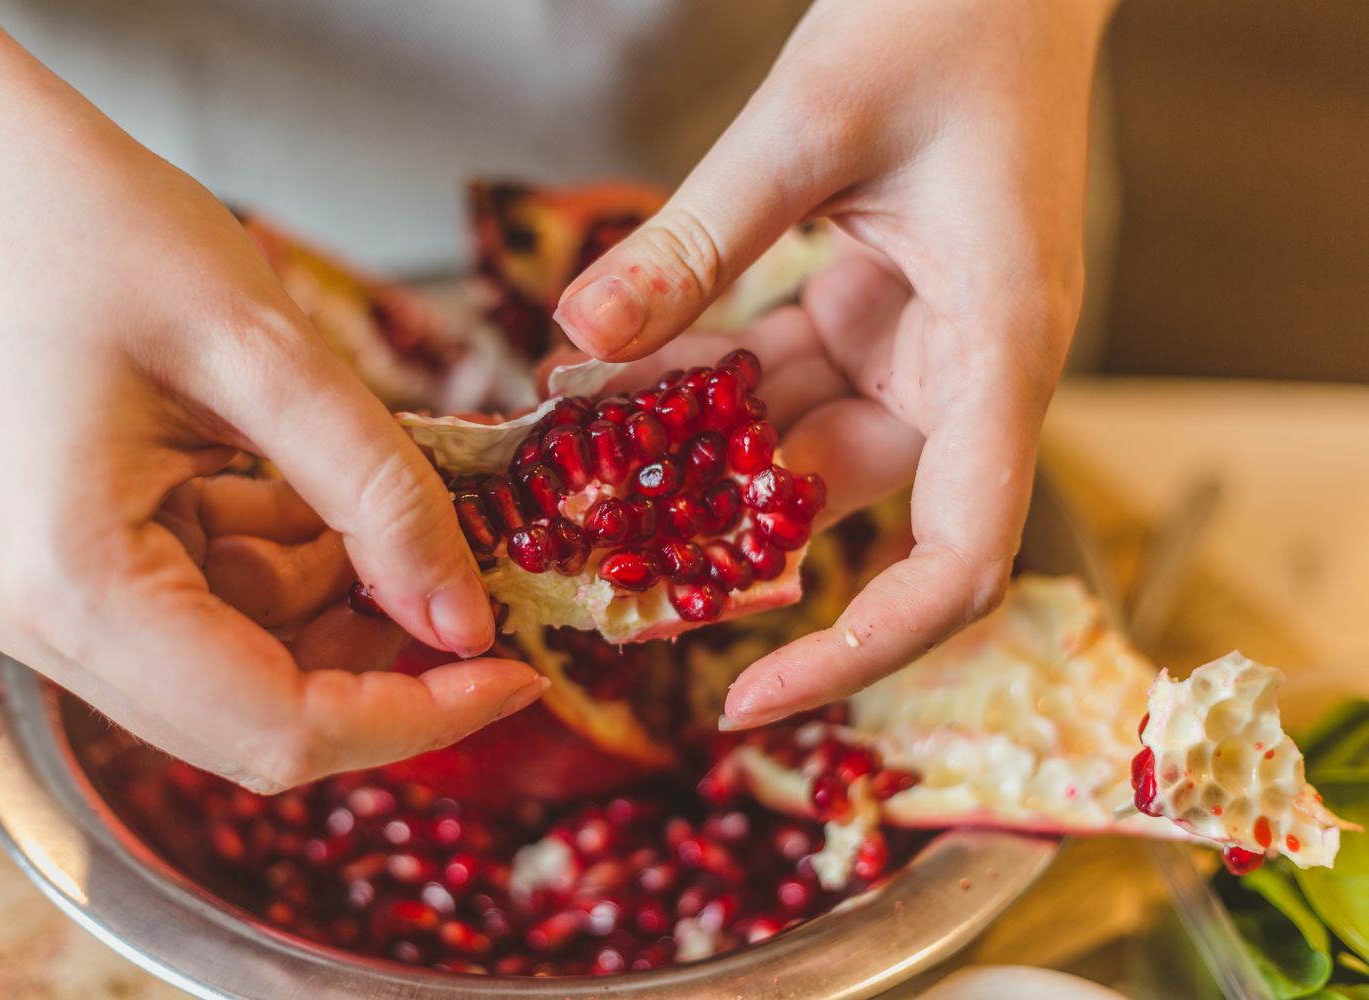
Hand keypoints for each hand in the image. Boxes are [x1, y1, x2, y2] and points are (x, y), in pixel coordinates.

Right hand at [0, 0, 541, 790]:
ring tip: (410, 503)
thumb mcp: (263, 352)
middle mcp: (52, 622)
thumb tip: (465, 619)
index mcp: (75, 587)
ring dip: (349, 600)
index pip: (276, 726)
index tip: (518, 669)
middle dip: (389, 661)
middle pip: (262, 715)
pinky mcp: (86, 560)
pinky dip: (300, 557)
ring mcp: (63, 597)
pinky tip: (333, 486)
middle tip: (484, 584)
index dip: (416, 715)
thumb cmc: (84, 224)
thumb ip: (377, 495)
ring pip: (253, 659)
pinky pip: (223, 598)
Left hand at [552, 0, 1115, 726]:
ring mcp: (913, 343)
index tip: (752, 696)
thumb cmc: (953, 18)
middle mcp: (963, 369)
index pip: (958, 557)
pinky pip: (774, 376)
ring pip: (792, 445)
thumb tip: (579, 338)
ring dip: (689, 462)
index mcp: (997, 350)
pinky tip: (609, 386)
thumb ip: (698, 239)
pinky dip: (698, 386)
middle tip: (597, 579)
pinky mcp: (867, 311)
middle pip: (848, 512)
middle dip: (721, 548)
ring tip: (575, 482)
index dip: (864, 648)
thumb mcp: (810, 125)